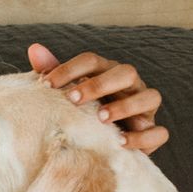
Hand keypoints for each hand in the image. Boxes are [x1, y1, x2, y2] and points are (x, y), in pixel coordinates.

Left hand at [28, 42, 167, 154]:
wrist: (105, 143)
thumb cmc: (84, 112)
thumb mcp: (68, 93)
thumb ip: (54, 73)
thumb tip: (34, 49)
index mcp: (108, 72)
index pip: (93, 61)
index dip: (70, 69)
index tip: (46, 85)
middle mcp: (131, 85)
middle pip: (126, 72)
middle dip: (99, 84)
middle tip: (73, 99)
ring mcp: (145, 108)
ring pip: (150, 97)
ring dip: (126, 106)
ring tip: (101, 118)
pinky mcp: (152, 132)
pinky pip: (158, 132)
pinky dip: (142, 136)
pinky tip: (121, 142)